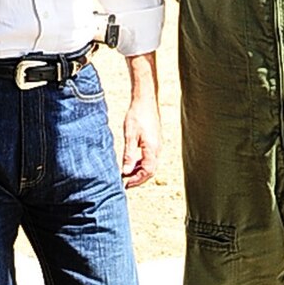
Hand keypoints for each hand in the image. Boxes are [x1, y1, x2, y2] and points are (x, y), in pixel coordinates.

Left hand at [121, 51, 160, 188]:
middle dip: (138, 179)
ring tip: (127, 175)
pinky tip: (132, 163)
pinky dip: (141, 164)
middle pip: (150, 171)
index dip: (137, 180)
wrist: (146, 100)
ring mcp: (158, 146)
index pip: (147, 172)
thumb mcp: (130, 136)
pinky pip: (150, 158)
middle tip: (126, 183)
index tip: (125, 184)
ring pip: (151, 165)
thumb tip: (125, 172)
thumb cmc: (137, 115)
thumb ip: (128, 155)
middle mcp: (157, 149)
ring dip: (139, 172)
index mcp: (152, 149)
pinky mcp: (155, 142)